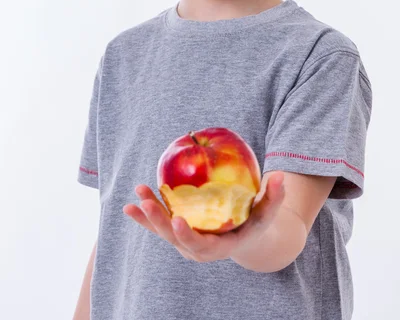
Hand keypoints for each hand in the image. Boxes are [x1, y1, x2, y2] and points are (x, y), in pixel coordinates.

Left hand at [122, 171, 284, 262]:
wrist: (243, 236)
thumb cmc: (256, 223)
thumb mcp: (267, 213)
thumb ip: (274, 197)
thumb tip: (280, 176)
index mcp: (218, 248)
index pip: (200, 246)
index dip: (187, 235)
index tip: (178, 220)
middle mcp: (196, 248)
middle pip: (174, 239)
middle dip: (158, 222)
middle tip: (147, 203)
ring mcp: (184, 240)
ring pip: (162, 230)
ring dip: (147, 216)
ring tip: (136, 198)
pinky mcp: (176, 230)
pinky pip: (158, 224)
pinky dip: (143, 216)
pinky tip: (129, 206)